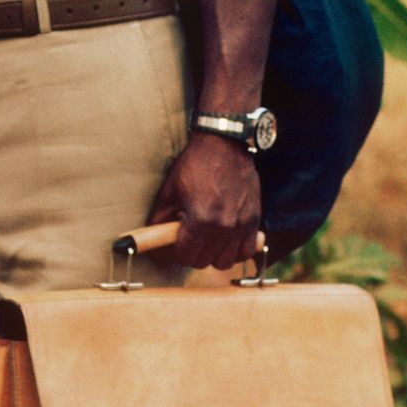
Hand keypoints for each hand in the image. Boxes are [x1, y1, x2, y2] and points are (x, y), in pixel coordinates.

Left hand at [148, 131, 261, 269]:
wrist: (224, 144)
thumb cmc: (194, 164)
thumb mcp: (170, 190)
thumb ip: (160, 219)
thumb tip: (152, 242)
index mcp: (201, 219)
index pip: (185, 256)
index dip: (173, 253)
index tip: (170, 246)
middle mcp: (224, 226)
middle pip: (203, 262)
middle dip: (191, 254)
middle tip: (186, 240)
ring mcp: (241, 225)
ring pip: (225, 262)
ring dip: (213, 255)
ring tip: (206, 239)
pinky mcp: (254, 220)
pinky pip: (246, 252)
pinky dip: (235, 251)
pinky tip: (225, 239)